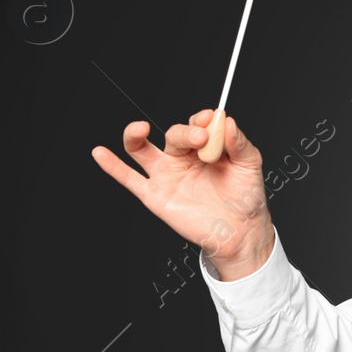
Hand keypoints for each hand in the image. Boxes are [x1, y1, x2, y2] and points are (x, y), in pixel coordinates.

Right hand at [91, 109, 274, 277]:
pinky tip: (100, 153)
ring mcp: (166, 174)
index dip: (202, 119)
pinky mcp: (155, 194)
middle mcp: (183, 156)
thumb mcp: (250, 165)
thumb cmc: (245, 197)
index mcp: (205, 146)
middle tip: (201, 137)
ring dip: (135, 135)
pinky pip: (129, 178)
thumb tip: (229, 122)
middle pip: (174, 134)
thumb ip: (240, 144)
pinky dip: (113, 166)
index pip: (197, 124)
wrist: (240, 232)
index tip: (212, 119)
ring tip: (140, 128)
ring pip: (141, 148)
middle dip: (186, 132)